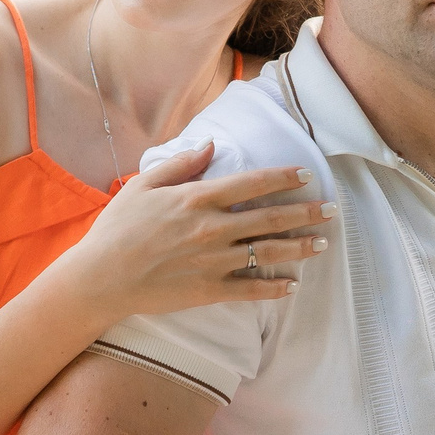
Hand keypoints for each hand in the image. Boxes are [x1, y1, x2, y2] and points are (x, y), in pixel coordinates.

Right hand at [58, 141, 334, 320]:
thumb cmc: (117, 228)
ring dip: (299, 248)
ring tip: (322, 244)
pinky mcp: (209, 290)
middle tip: (332, 210)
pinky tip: (293, 285)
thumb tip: (211, 145)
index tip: (305, 174)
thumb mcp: (143, 185)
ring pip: (267, 253)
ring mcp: (213, 261)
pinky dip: (274, 288)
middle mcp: (211, 229)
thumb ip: (181, 164)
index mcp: (196, 199)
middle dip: (305, 213)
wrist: (101, 278)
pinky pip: (250, 290)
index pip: (251, 183)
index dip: (282, 177)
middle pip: (269, 218)